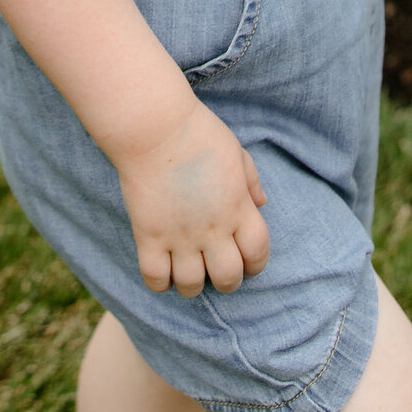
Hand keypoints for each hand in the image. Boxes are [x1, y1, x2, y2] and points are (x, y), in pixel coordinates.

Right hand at [113, 100, 269, 298]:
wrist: (154, 126)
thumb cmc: (198, 132)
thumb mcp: (236, 152)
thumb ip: (251, 181)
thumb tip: (262, 203)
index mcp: (238, 207)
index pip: (258, 254)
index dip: (255, 264)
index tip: (245, 259)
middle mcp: (213, 228)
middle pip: (228, 278)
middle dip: (227, 281)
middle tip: (217, 268)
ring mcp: (180, 235)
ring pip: (192, 286)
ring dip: (193, 284)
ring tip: (188, 269)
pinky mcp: (149, 235)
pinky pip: (155, 278)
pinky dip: (160, 282)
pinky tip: (162, 268)